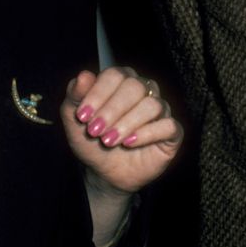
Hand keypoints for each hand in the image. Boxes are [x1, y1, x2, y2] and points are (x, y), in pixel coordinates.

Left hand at [61, 66, 182, 246]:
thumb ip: (75, 95)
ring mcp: (160, 109)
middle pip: (135, 87)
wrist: (103, 172)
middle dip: (112, 110)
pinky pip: (168, 126)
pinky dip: (148, 134)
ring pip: (152, 105)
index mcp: (121, 79)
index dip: (98, 94)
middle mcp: (144, 89)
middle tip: (95, 131)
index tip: (82, 116)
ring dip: (127, 123)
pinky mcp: (172, 132)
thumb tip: (84, 76)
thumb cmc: (90, 139)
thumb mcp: (74, 119)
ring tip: (109, 140)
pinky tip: (129, 142)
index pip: (115, 74)